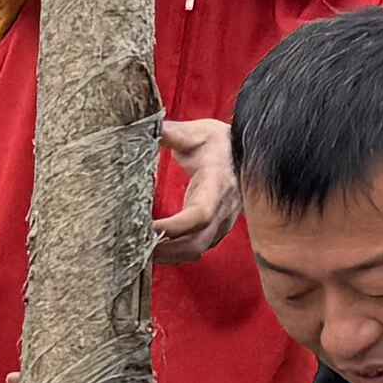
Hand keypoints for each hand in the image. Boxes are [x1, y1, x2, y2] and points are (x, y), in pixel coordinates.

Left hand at [149, 116, 242, 264]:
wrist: (247, 153)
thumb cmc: (219, 142)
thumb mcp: (194, 133)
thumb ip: (169, 132)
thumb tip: (144, 127)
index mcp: (217, 185)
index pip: (200, 215)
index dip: (174, 228)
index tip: (147, 227)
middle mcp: (223, 210)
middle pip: (196, 242)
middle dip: (165, 250)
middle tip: (134, 246)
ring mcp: (223, 223)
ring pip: (196, 251)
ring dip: (168, 255)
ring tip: (139, 251)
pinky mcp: (217, 230)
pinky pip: (197, 249)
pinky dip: (175, 254)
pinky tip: (155, 248)